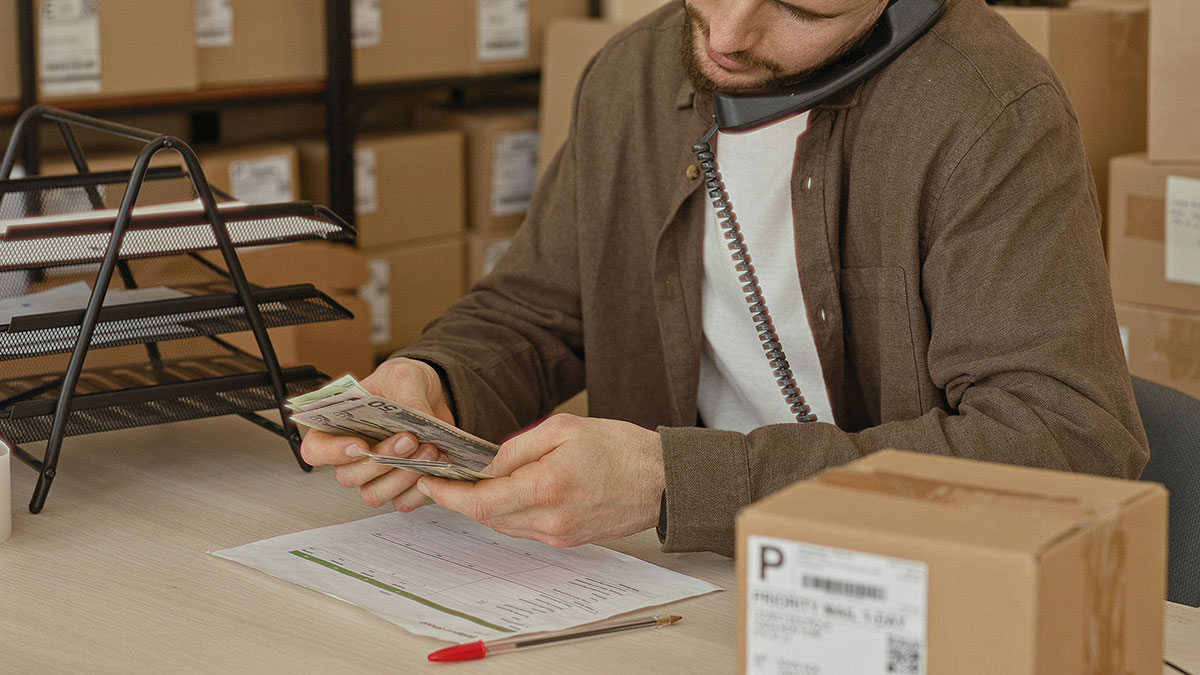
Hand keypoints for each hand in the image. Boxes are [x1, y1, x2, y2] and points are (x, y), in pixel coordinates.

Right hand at [299, 358, 454, 510]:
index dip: (332, 452)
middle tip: (409, 439)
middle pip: (348, 476)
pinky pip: (402, 502)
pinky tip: (435, 465)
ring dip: (402, 476)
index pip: (316, 449)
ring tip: (429, 450)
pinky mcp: (399, 486)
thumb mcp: (405, 376)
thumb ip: (408, 397)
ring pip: (374, 494)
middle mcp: (351, 456)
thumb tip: (420, 421)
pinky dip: (420, 488)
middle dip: (382, 460)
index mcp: (338, 426)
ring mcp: (374, 475)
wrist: (431, 396)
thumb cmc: (403, 384)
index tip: (360, 445)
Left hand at [415, 414, 665, 547]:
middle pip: (487, 517)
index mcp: (546, 488)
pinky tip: (507, 493)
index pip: (480, 501)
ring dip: (484, 507)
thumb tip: (487, 465)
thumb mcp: (564, 428)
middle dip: (461, 499)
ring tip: (473, 483)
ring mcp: (559, 535)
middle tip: (443, 478)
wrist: (662, 481)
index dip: (448, 494)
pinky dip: (508, 513)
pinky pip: (525, 529)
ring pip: (504, 526)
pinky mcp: (568, 540)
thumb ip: (518, 447)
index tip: (428, 482)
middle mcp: (550, 520)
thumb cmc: (620, 448)